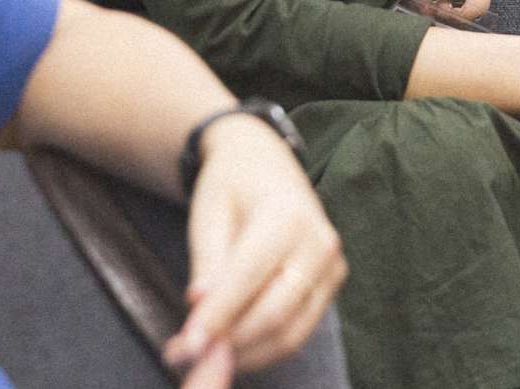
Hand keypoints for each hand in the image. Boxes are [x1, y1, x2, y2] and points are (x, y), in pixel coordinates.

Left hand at [163, 115, 344, 385]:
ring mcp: (332, 267)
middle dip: (231, 343)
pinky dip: (265, 348)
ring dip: (247, 354)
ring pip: (291, 332)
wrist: (267, 163)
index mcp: (287, 216)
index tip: (187, 344)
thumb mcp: (209, 213)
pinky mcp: (332, 285)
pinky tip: (233, 348)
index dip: (218, 315)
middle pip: (276, 313)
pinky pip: (300, 330)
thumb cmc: (231, 185)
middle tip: (189, 356)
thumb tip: (199, 307)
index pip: (249, 277)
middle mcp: (319, 243)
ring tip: (206, 357)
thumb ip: (208, 262)